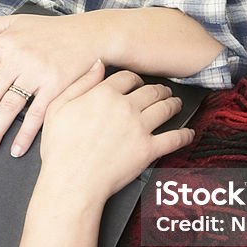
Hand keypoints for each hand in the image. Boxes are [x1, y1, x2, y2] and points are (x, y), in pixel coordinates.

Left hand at [0, 13, 102, 158]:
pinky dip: (25, 135)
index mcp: (3, 43)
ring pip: (8, 109)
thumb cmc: (50, 30)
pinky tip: (16, 150)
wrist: (92, 35)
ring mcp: (38, 73)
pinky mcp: (57, 87)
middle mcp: (18, 58)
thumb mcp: (12, 22)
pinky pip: (36, 115)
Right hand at [37, 60, 195, 204]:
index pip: (128, 78)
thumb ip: (80, 83)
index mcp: (103, 94)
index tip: (137, 83)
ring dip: (174, 104)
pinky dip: (185, 135)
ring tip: (176, 105)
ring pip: (166, 108)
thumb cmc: (60, 149)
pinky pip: (175, 138)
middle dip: (160, 90)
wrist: (71, 181)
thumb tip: (98, 65)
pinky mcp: (149, 150)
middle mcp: (125, 107)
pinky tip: (189, 133)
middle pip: (151, 90)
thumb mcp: (58, 108)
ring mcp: (139, 128)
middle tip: (163, 92)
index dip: (135, 79)